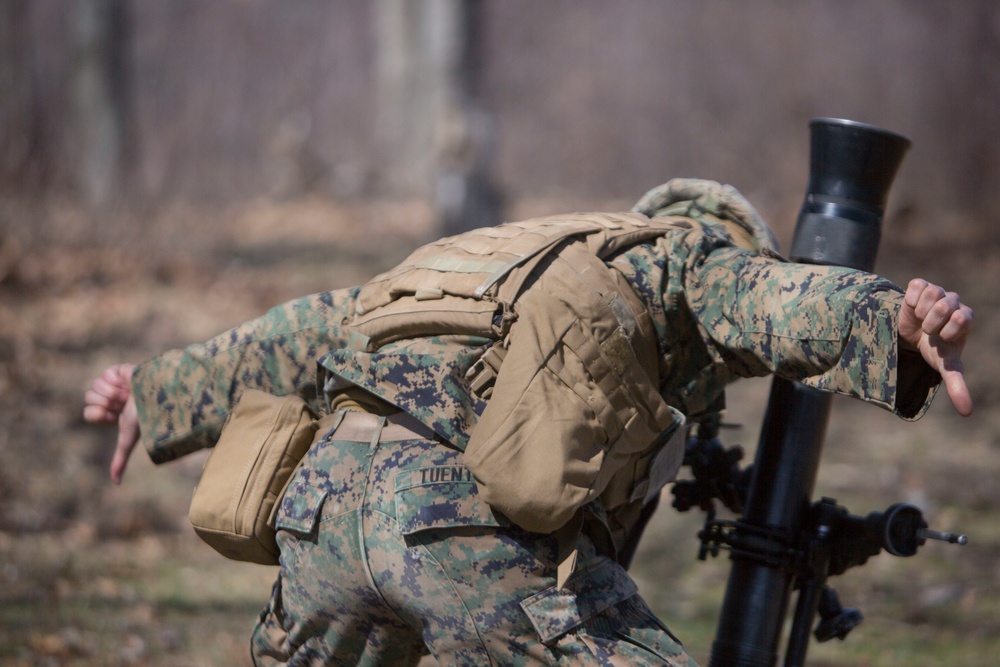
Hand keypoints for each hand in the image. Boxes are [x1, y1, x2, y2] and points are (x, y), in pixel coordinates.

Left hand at [84, 364, 140, 483]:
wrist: (155, 397)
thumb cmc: (145, 418)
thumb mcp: (127, 439)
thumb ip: (120, 459)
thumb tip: (116, 484)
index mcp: (111, 413)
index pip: (89, 413)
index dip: (100, 414)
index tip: (116, 415)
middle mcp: (111, 398)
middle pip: (88, 398)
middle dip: (105, 402)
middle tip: (122, 403)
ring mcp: (114, 383)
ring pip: (94, 386)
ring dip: (111, 392)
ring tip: (127, 393)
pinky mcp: (118, 370)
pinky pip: (105, 374)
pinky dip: (115, 379)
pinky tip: (128, 382)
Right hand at [898, 279, 973, 415]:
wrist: (912, 334)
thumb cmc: (933, 349)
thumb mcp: (945, 366)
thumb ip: (957, 385)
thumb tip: (967, 413)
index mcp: (966, 319)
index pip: (964, 317)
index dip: (948, 331)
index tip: (940, 339)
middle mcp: (956, 303)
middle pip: (946, 305)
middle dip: (931, 322)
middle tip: (928, 330)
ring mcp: (938, 292)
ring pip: (932, 292)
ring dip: (920, 312)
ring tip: (920, 319)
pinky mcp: (920, 285)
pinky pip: (917, 285)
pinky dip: (911, 299)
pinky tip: (912, 308)